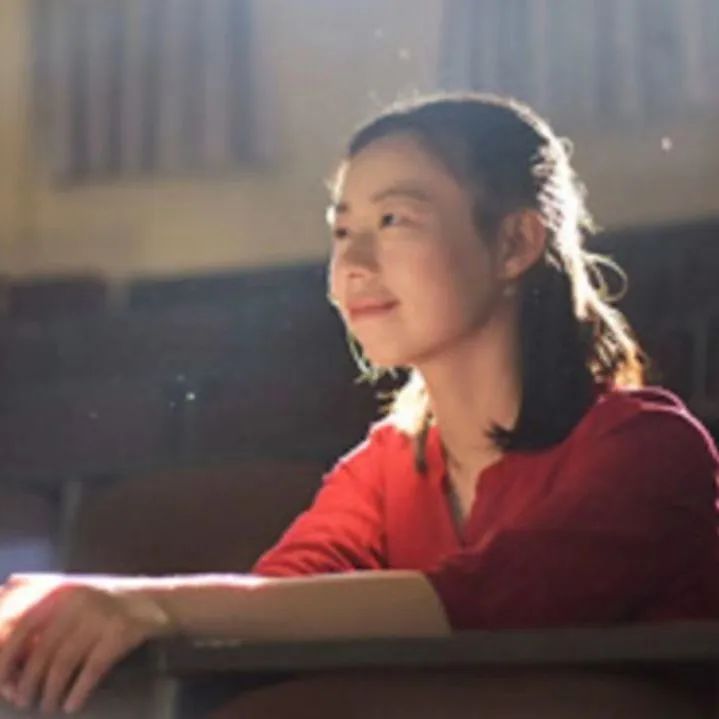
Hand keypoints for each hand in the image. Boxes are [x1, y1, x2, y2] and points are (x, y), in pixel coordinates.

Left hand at [0, 573, 174, 713]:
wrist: (156, 600)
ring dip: (50, 693)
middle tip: (22, 698)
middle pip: (39, 650)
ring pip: (63, 664)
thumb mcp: (71, 593)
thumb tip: (2, 637)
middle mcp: (77, 600)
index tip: (1, 679)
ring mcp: (100, 616)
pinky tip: (72, 705)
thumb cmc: (105, 602)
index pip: (18, 623)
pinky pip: (91, 670)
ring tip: (47, 705)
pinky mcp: (120, 633)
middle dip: (25, 681)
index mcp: (60, 588)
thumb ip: (37, 604)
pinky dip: (77, 693)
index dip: (4, 655)